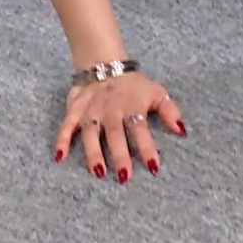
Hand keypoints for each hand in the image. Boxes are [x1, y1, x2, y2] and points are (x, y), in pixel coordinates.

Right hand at [56, 71, 186, 183]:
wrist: (105, 65)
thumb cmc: (134, 85)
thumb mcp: (157, 92)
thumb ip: (170, 111)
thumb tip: (182, 131)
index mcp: (132, 108)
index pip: (141, 130)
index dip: (147, 148)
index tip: (153, 167)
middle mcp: (111, 111)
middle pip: (116, 135)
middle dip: (120, 156)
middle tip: (125, 178)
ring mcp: (91, 112)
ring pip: (92, 134)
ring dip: (94, 153)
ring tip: (98, 173)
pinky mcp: (75, 110)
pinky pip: (66, 126)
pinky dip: (62, 140)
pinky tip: (60, 157)